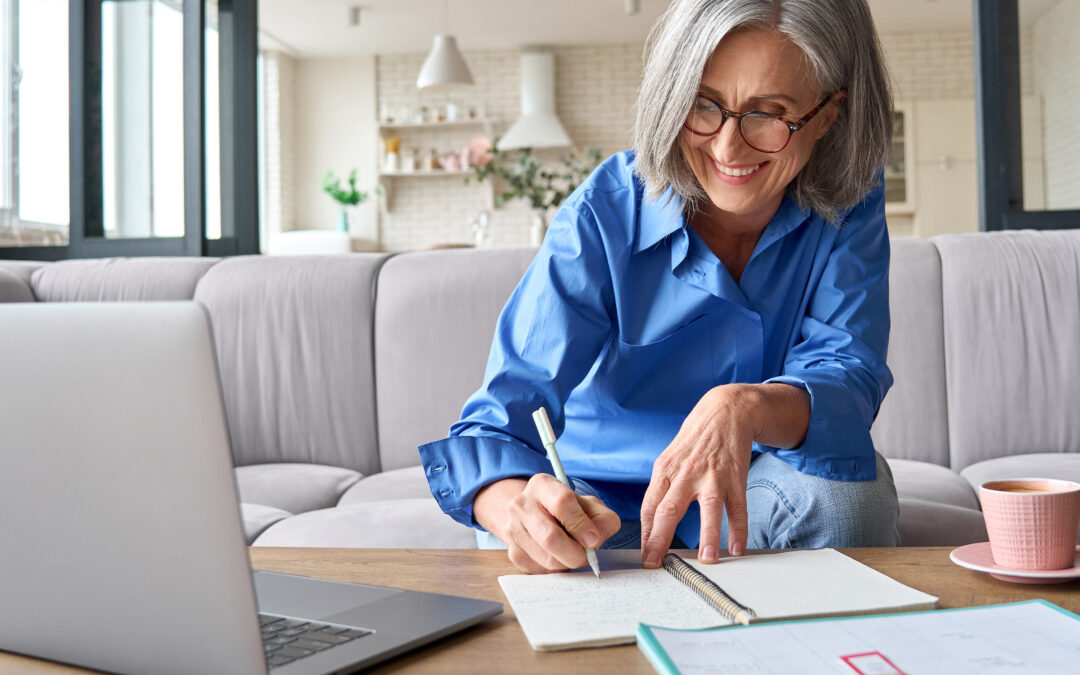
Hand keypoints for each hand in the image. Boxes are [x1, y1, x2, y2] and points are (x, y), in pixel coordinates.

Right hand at [473, 475, 621, 573]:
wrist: (538, 515)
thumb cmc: (570, 510)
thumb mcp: (591, 505)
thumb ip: (603, 519)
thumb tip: (594, 541)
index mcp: (542, 485)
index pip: (562, 503)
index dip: (581, 525)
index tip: (593, 539)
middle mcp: (521, 504)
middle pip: (550, 537)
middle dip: (575, 553)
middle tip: (587, 556)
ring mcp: (513, 529)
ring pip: (546, 559)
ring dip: (568, 563)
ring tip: (574, 554)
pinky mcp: (513, 552)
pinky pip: (541, 571)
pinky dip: (557, 569)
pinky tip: (559, 556)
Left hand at [640, 385, 756, 567]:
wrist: (724, 412)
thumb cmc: (693, 441)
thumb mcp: (669, 459)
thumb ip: (662, 488)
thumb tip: (652, 522)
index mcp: (664, 471)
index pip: (649, 507)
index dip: (646, 534)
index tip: (645, 556)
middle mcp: (686, 474)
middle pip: (669, 509)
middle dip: (660, 539)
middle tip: (656, 563)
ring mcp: (712, 476)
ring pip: (708, 509)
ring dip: (708, 536)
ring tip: (706, 560)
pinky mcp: (735, 477)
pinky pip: (737, 507)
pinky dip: (738, 529)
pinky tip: (737, 548)